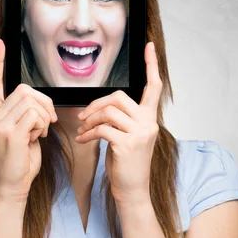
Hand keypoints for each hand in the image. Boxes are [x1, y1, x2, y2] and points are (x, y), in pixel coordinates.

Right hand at [0, 38, 57, 203]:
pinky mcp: (9, 133)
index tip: (0, 43)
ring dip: (44, 116)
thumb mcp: (26, 135)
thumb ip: (29, 117)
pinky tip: (37, 139)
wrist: (13, 186)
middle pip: (24, 90)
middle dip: (44, 103)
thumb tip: (41, 107)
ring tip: (40, 134)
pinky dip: (42, 126)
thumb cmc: (21, 163)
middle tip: (49, 122)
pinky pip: (35, 115)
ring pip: (31, 101)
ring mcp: (0, 124)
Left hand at [75, 42, 161, 204]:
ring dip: (90, 120)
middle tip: (84, 117)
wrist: (132, 191)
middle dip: (96, 104)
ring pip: (109, 112)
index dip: (151, 65)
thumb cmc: (126, 166)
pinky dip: (88, 133)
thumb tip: (99, 108)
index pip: (154, 87)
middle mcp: (148, 123)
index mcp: (149, 119)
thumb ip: (120, 120)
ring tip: (83, 131)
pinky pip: (102, 129)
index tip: (149, 46)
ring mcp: (139, 133)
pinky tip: (83, 140)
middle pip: (119, 97)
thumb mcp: (126, 139)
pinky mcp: (127, 144)